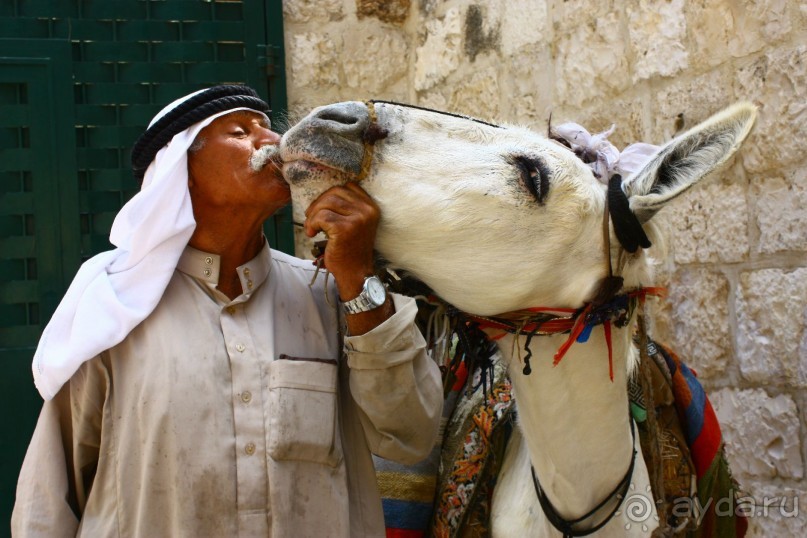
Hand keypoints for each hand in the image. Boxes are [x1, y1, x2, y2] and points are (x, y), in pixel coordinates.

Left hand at [303, 182, 378, 300]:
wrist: (355, 273)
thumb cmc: (350, 249)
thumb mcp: (355, 223)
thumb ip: (347, 206)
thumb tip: (323, 195)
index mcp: (371, 206)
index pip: (347, 186)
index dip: (330, 195)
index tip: (322, 210)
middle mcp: (367, 210)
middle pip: (334, 192)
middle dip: (318, 204)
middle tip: (312, 219)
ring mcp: (357, 219)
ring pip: (326, 204)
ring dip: (313, 215)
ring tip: (312, 228)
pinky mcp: (345, 228)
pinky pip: (321, 217)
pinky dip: (312, 224)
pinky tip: (313, 234)